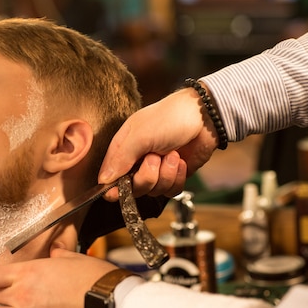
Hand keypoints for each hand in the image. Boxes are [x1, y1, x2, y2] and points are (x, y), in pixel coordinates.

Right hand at [99, 87, 218, 201]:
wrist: (204, 116)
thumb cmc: (169, 118)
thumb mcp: (140, 135)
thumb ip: (121, 159)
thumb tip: (103, 181)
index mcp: (123, 149)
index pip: (109, 178)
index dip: (114, 188)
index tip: (124, 187)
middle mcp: (137, 162)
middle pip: (133, 189)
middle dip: (147, 176)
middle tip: (155, 157)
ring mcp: (157, 170)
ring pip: (153, 191)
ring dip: (166, 174)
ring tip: (173, 154)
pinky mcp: (174, 175)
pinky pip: (170, 191)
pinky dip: (177, 178)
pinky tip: (181, 162)